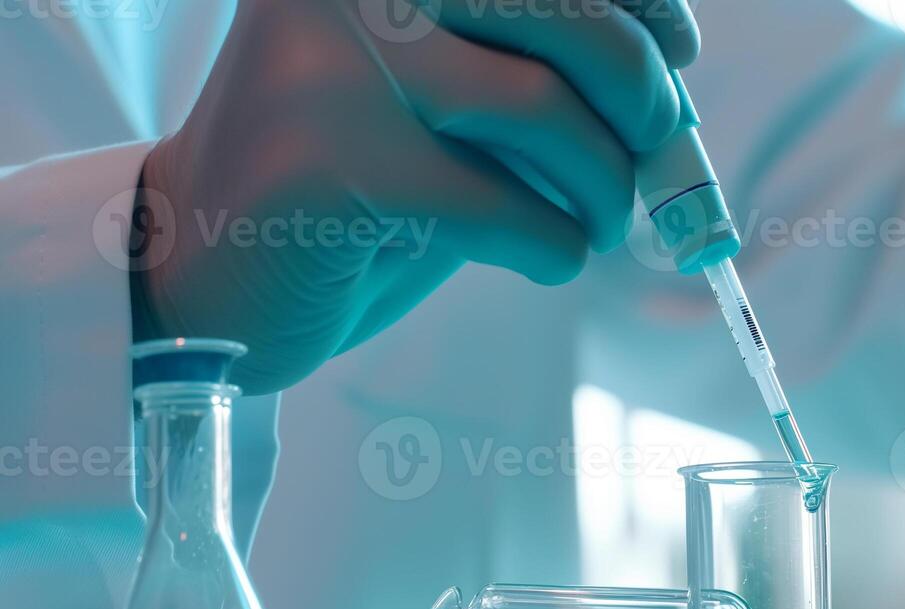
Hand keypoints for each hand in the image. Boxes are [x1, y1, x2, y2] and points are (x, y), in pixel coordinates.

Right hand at [131, 0, 698, 392]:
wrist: (205, 266)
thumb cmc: (350, 175)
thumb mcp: (445, 94)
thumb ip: (531, 61)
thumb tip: (672, 62)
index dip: (641, 3)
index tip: (680, 53)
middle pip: (572, 22)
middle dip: (644, 103)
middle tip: (650, 160)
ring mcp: (334, 61)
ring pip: (551, 116)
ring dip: (604, 189)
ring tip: (594, 223)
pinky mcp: (332, 160)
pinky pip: (512, 211)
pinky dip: (556, 248)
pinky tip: (546, 258)